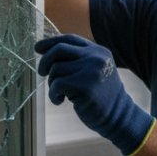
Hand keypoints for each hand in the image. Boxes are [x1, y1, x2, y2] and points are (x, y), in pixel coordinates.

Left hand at [35, 35, 154, 155]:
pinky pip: (57, 85)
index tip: (38, 48)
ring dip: (52, 83)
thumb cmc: (100, 95)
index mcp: (98, 51)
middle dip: (45, 61)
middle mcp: (96, 57)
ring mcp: (91, 71)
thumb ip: (77, 59)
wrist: (118, 116)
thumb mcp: (93, 70)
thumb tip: (44, 50)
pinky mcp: (85, 86)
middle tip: (42, 73)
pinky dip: (53, 94)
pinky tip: (60, 101)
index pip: (70, 39)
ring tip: (60, 94)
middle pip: (59, 50)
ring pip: (56, 69)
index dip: (50, 42)